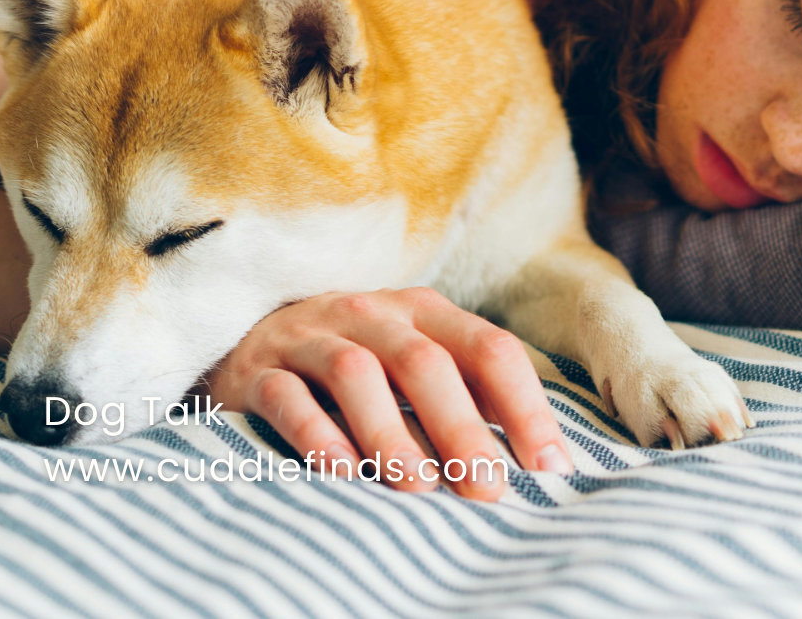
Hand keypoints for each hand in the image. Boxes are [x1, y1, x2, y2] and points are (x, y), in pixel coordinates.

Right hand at [206, 287, 573, 501]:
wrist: (251, 341)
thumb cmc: (358, 365)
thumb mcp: (415, 362)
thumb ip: (469, 395)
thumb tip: (546, 461)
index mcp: (422, 312)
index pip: (487, 347)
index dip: (523, 405)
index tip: (551, 466)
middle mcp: (371, 314)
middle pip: (424, 361)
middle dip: (461, 427)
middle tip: (487, 489)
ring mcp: (311, 337)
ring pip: (355, 373)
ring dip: (391, 432)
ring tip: (419, 488)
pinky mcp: (261, 370)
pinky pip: (288, 395)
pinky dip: (316, 433)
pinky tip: (343, 473)